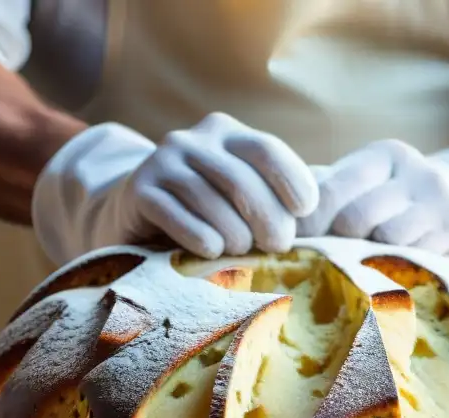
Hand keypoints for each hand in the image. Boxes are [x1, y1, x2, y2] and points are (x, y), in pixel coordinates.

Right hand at [32, 113, 318, 262]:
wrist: (126, 216)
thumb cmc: (200, 214)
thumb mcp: (236, 198)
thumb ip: (271, 198)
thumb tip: (321, 221)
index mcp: (225, 134)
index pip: (266, 150)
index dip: (292, 180)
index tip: (308, 212)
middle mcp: (193, 140)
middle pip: (241, 178)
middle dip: (267, 216)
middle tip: (279, 246)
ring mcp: (162, 162)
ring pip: (210, 198)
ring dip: (234, 232)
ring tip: (241, 252)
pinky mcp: (137, 190)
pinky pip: (174, 213)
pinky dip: (199, 236)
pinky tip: (212, 251)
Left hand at [298, 139, 448, 279]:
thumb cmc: (401, 204)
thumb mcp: (370, 186)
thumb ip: (327, 192)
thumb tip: (270, 210)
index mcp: (385, 157)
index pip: (332, 188)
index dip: (305, 222)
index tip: (285, 246)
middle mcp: (417, 175)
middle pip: (356, 219)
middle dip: (332, 246)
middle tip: (312, 270)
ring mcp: (443, 208)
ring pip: (386, 243)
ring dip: (363, 265)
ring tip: (347, 279)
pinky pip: (416, 264)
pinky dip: (393, 278)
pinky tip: (380, 286)